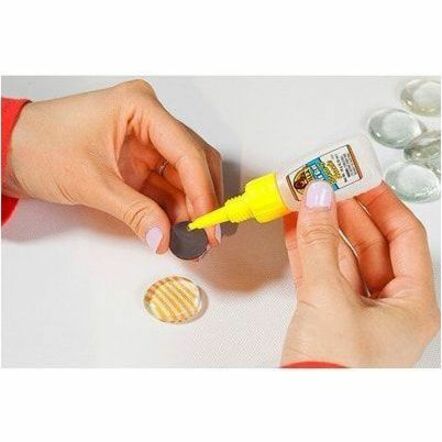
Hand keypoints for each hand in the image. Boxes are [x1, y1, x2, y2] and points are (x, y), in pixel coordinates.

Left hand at [3, 80, 222, 253]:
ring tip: (193, 238)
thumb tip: (163, 238)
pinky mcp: (139, 162)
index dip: (202, 190)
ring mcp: (146, 143)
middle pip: (193, 161)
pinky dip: (173, 209)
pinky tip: (178, 229)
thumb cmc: (40, 146)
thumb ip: (133, 212)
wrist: (12, 150)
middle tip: (207, 233)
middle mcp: (149, 122)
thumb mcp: (91, 182)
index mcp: (141, 108)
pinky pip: (166, 186)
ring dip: (190, 208)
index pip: (186, 150)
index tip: (208, 222)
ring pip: (184, 177)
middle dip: (202, 199)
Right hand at [282, 181, 439, 366]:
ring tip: (306, 199)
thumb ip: (320, 243)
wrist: (303, 407)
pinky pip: (319, 269)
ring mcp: (355, 307)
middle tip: (327, 184)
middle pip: (369, 243)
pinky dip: (306, 246)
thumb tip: (319, 199)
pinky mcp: (326, 311)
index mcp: (411, 303)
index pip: (404, 237)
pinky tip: (295, 226)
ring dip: (321, 227)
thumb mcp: (329, 297)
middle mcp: (387, 304)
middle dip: (345, 211)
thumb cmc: (335, 372)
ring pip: (340, 254)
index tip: (362, 179)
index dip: (382, 203)